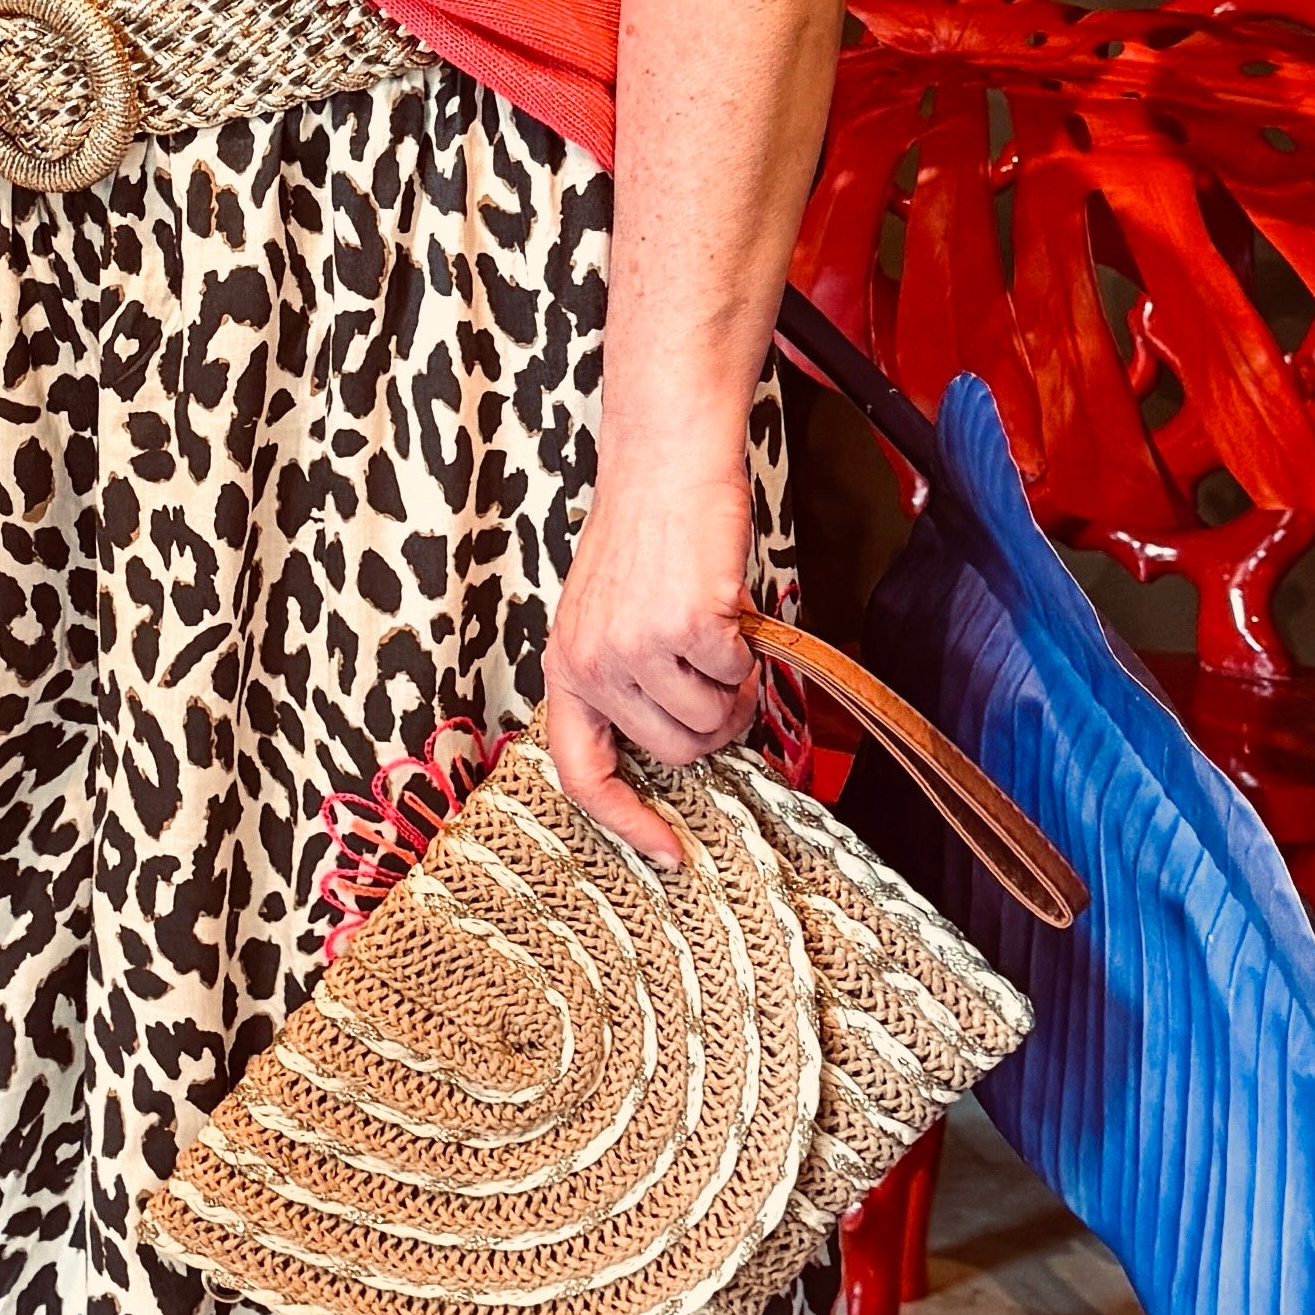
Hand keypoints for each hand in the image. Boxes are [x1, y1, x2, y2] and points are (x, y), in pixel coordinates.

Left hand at [540, 441, 759, 873]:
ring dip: (733, 684)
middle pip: (676, 752)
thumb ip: (627, 679)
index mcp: (567, 667)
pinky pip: (738, 676)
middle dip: (711, 722)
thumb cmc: (646, 535)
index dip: (626, 822)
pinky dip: (747, 649)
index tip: (666, 853)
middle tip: (718, 672)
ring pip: (713, 721)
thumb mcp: (607, 616)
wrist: (665, 461)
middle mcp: (593, 666)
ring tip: (717, 632)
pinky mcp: (685, 626)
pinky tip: (727, 607)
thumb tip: (684, 741)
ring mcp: (637, 648)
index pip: (583, 772)